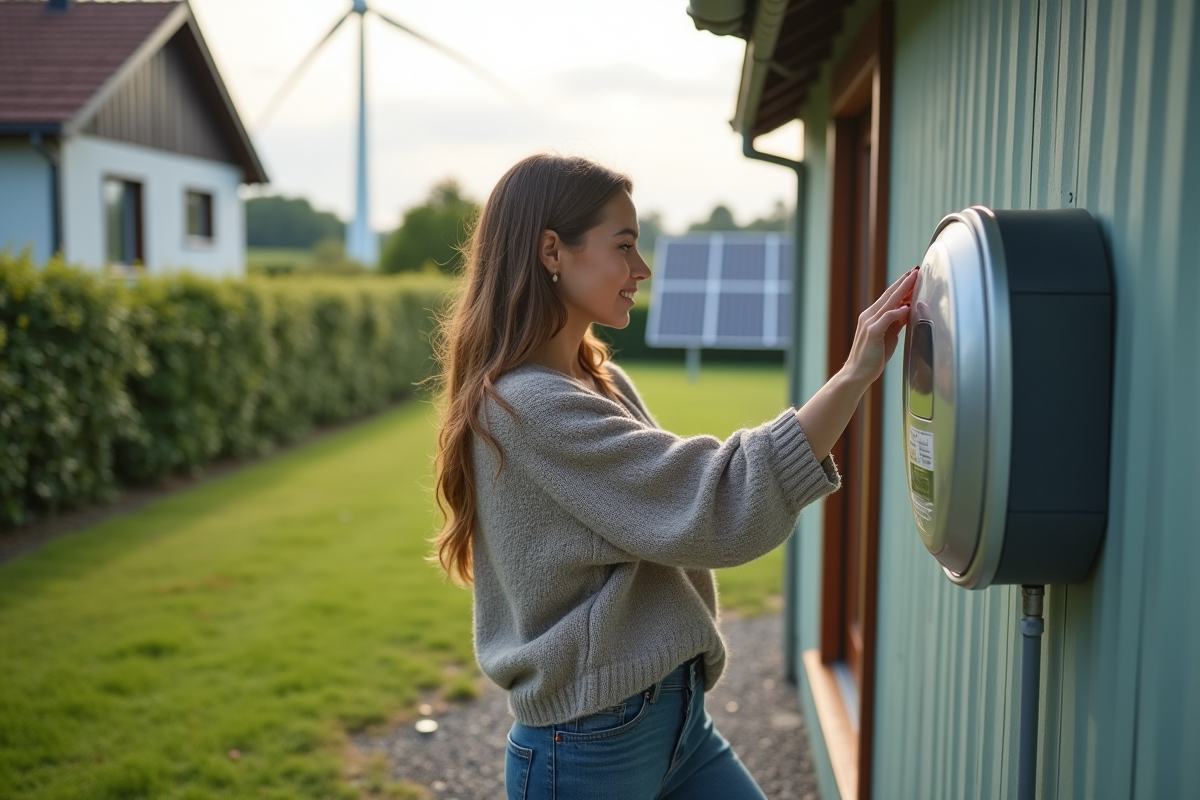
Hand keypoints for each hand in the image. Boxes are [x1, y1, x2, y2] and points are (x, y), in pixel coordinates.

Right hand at [840, 267, 917, 387]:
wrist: (857, 373)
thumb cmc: (873, 356)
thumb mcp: (889, 335)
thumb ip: (896, 322)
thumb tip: (908, 310)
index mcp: (872, 316)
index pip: (889, 296)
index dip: (901, 285)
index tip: (913, 275)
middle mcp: (869, 316)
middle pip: (889, 295)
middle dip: (904, 282)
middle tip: (916, 270)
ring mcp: (870, 323)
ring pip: (889, 302)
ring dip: (902, 289)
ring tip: (913, 279)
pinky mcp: (872, 332)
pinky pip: (887, 318)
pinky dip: (897, 311)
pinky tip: (907, 307)